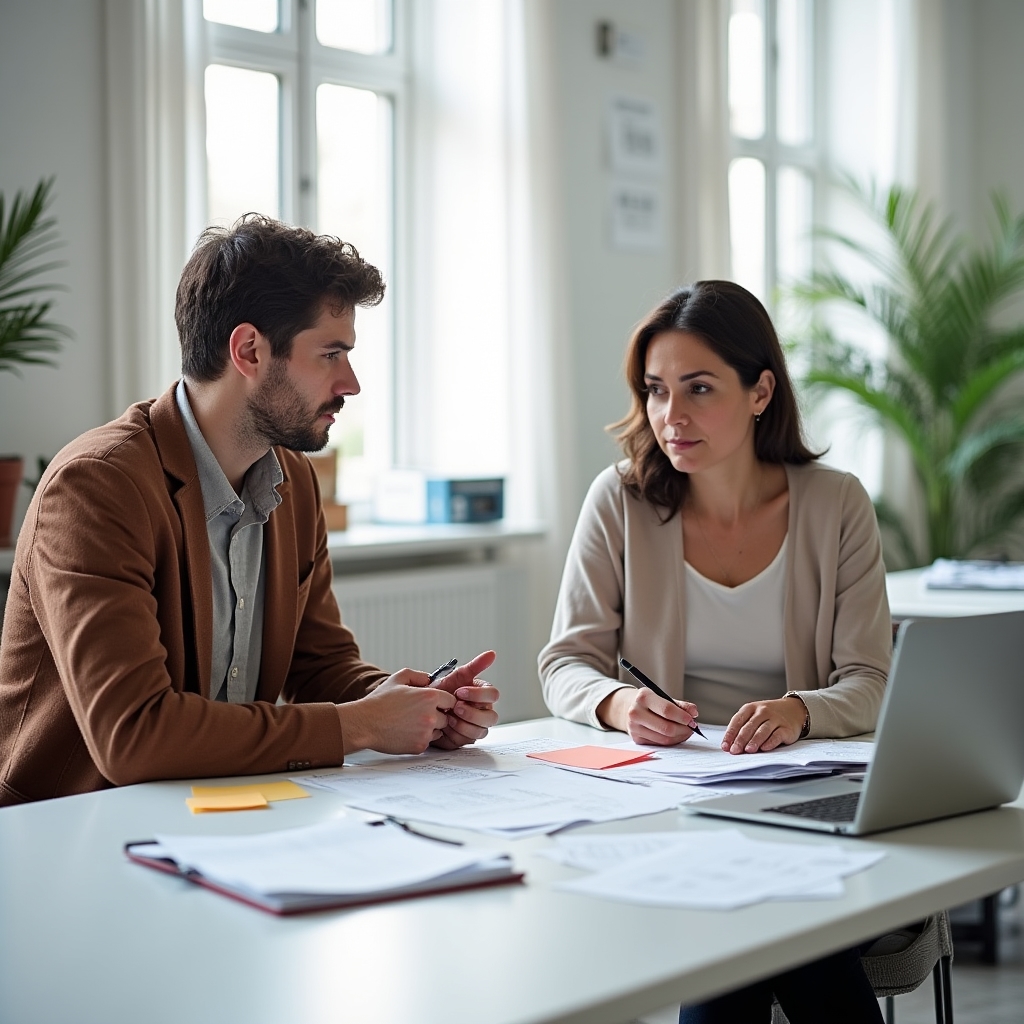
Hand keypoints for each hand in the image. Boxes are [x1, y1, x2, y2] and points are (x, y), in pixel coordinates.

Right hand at [338, 668, 455, 754]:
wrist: (364, 723)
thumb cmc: (380, 701)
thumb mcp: (398, 678)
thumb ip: (419, 676)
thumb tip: (430, 680)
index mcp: (429, 697)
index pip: (451, 700)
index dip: (443, 701)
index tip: (435, 703)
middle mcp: (431, 715)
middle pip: (446, 717)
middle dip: (437, 715)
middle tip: (419, 713)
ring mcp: (426, 733)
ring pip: (439, 730)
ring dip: (430, 728)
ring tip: (411, 722)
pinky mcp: (419, 746)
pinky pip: (428, 742)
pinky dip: (420, 738)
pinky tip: (406, 731)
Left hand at [428, 650, 499, 748]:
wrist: (423, 708)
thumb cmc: (442, 691)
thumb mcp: (457, 676)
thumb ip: (475, 665)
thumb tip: (492, 653)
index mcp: (484, 695)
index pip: (493, 695)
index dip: (478, 694)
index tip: (460, 691)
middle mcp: (483, 711)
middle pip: (491, 717)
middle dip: (472, 713)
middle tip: (455, 708)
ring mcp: (476, 726)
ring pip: (481, 730)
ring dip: (464, 725)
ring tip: (448, 718)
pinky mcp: (466, 738)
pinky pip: (468, 740)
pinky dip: (456, 734)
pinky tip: (446, 727)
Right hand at [596, 686, 700, 745]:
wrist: (629, 707)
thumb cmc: (650, 702)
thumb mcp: (663, 697)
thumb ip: (680, 705)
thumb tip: (694, 713)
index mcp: (643, 697)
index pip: (667, 710)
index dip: (682, 716)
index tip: (692, 719)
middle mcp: (635, 712)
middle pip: (666, 728)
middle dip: (684, 729)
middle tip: (692, 727)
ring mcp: (634, 727)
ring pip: (664, 739)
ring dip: (680, 737)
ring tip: (686, 731)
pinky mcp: (636, 739)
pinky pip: (660, 744)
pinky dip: (672, 741)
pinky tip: (676, 735)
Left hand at [722, 696, 805, 753]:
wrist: (793, 709)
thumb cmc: (768, 716)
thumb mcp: (754, 716)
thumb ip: (743, 728)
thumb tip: (731, 745)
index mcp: (750, 708)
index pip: (737, 721)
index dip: (730, 734)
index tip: (725, 746)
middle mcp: (762, 711)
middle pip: (749, 726)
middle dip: (740, 740)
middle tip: (734, 751)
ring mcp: (775, 719)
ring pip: (763, 730)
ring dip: (754, 741)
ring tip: (748, 750)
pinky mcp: (787, 728)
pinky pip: (777, 735)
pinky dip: (770, 742)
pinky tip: (764, 748)